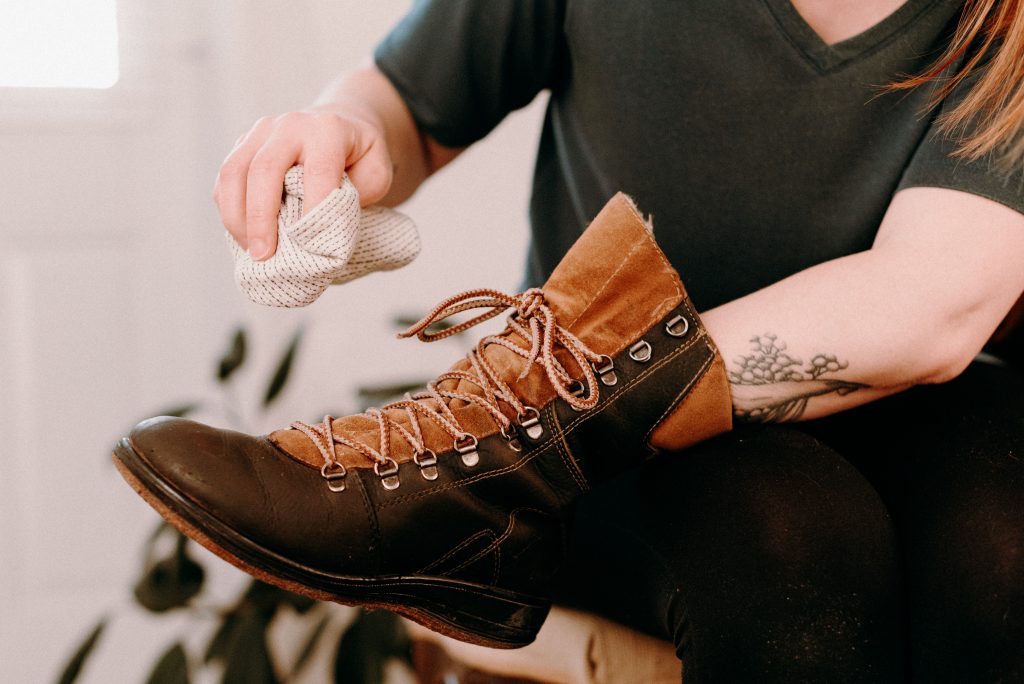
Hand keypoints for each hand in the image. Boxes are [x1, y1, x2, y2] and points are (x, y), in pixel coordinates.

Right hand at [213, 109, 393, 259]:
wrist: (340, 126)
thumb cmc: (360, 158)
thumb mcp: (377, 173)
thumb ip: (357, 196)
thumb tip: (322, 226)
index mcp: (327, 130)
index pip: (316, 171)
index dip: (312, 209)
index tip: (309, 245)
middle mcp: (289, 125)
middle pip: (263, 169)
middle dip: (260, 218)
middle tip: (264, 256)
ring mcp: (259, 133)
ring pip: (233, 174)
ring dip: (237, 218)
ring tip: (251, 252)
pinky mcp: (241, 147)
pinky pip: (224, 181)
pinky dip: (229, 212)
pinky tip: (244, 237)